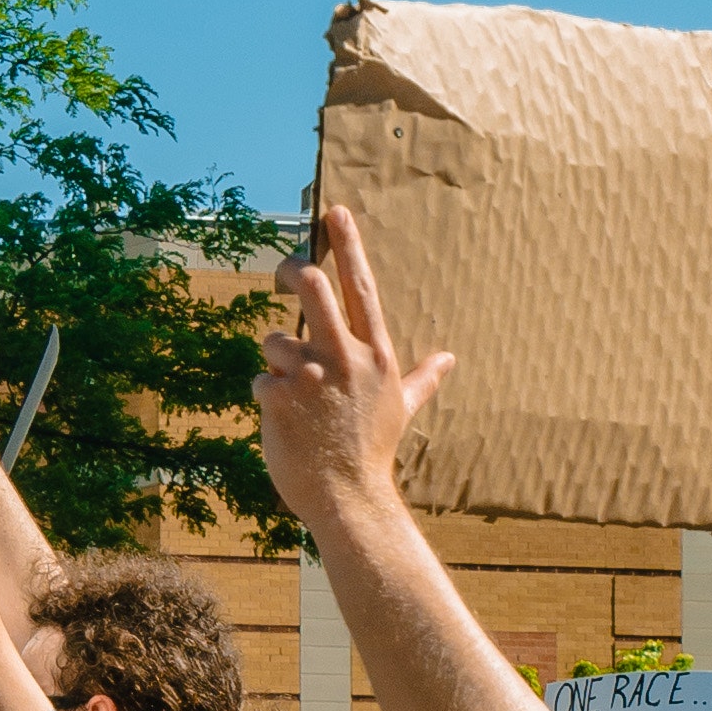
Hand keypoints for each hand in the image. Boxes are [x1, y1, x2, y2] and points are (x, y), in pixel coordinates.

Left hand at [256, 203, 453, 516]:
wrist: (349, 499)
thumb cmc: (372, 451)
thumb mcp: (402, 409)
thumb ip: (423, 378)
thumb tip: (451, 358)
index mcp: (376, 356)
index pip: (361, 288)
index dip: (348, 246)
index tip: (335, 211)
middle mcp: (346, 359)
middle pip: (312, 287)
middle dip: (292, 272)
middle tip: (284, 275)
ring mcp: (312, 377)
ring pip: (274, 339)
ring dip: (276, 360)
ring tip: (294, 395)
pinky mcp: (280, 398)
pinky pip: (260, 378)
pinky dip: (268, 396)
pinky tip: (286, 422)